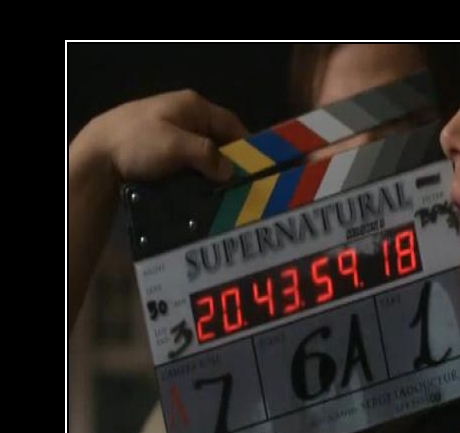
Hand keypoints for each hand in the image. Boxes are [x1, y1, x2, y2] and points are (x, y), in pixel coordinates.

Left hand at [68, 89, 247, 329]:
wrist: (96, 156)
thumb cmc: (136, 142)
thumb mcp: (175, 146)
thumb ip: (207, 155)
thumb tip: (230, 171)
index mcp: (192, 106)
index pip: (231, 123)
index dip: (247, 145)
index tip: (258, 168)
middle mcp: (185, 118)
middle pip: (219, 140)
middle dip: (231, 162)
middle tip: (242, 186)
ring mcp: (173, 135)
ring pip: (205, 155)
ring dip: (213, 173)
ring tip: (224, 195)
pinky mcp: (163, 153)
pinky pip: (190, 165)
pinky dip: (198, 178)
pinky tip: (202, 195)